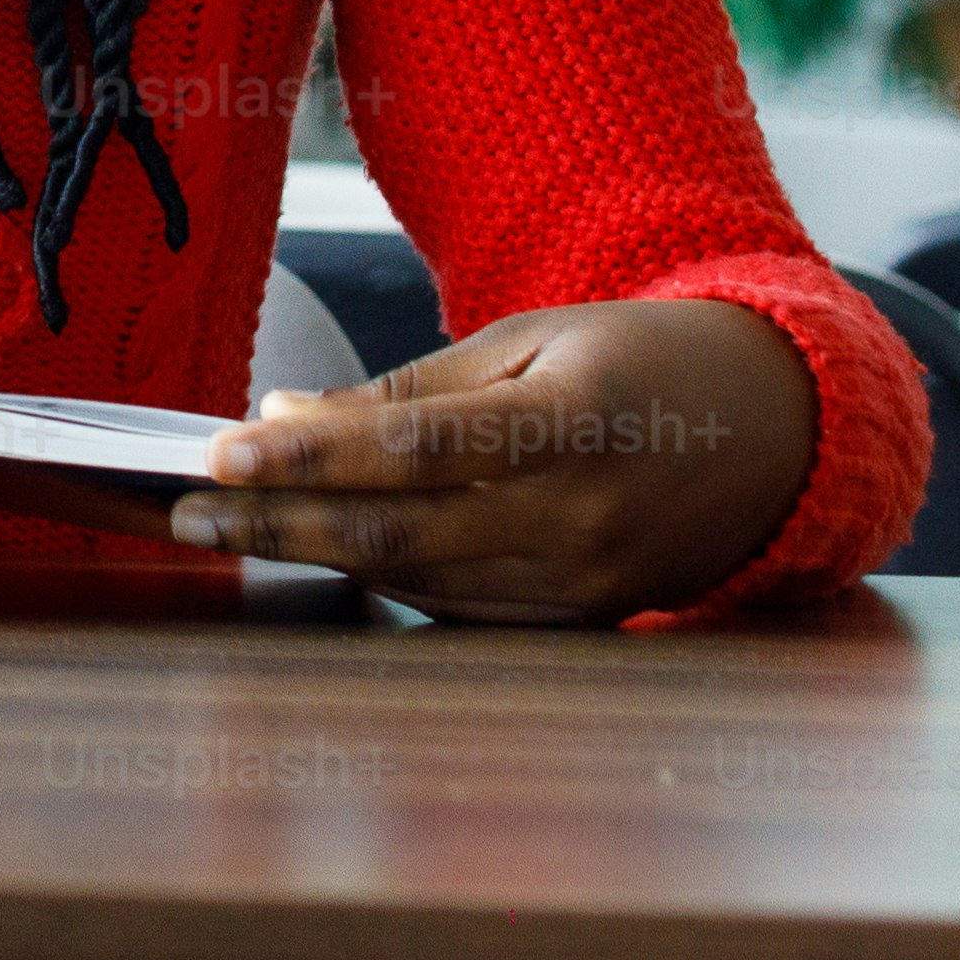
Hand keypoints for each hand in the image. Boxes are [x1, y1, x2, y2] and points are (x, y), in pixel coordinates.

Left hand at [165, 297, 820, 620]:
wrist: (774, 434)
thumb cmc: (634, 362)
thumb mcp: (528, 339)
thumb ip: (408, 390)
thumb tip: (286, 414)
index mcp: (572, 421)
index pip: (415, 449)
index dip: (310, 454)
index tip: (220, 452)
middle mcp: (581, 516)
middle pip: (400, 533)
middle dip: (278, 523)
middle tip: (185, 511)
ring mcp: (586, 582)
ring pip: (417, 580)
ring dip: (313, 554)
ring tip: (225, 528)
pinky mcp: (584, 620)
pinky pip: (456, 607)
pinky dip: (379, 577)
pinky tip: (317, 545)